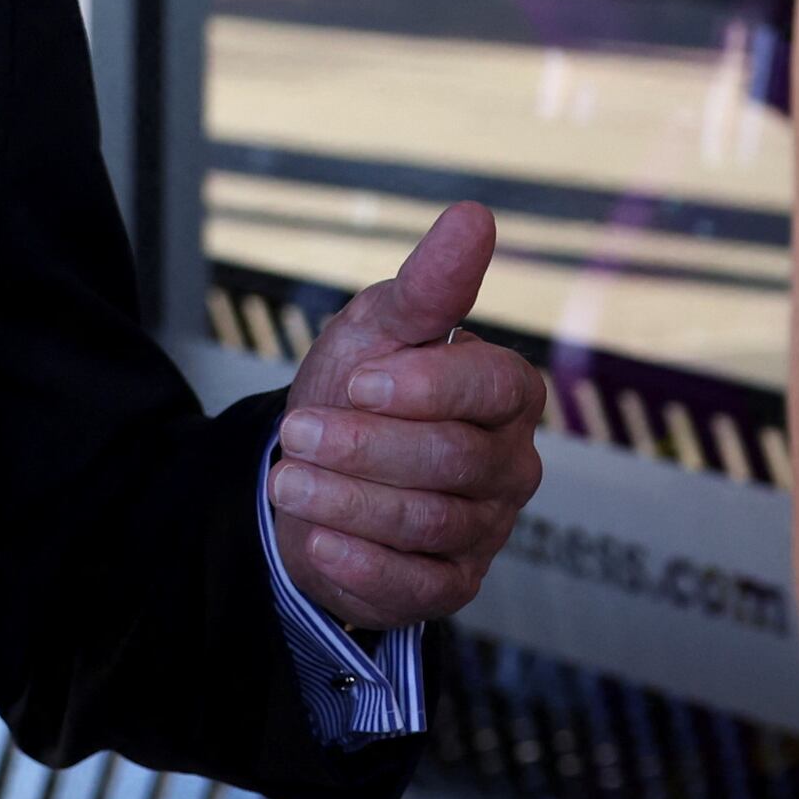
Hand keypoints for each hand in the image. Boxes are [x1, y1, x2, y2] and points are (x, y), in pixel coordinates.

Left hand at [270, 204, 541, 635]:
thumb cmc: (360, 386)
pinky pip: (417, 585)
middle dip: (366, 446)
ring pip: (429, 521)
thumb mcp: (379, 327)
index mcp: (506, 392)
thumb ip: (429, 283)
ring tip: (288, 480)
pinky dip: (360, 562)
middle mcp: (509, 462)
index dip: (425, 386)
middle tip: (298, 431)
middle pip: (454, 459)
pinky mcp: (452, 583)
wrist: (316, 466)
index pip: (491, 386)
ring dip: (348, 501)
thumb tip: (474, 214)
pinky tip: (315, 539)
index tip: (357, 380)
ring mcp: (485, 527)